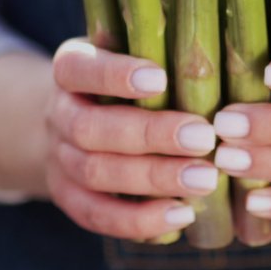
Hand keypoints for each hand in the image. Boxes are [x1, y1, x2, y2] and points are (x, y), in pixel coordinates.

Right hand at [44, 39, 220, 238]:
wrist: (75, 122)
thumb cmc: (125, 80)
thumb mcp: (131, 53)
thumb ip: (159, 49)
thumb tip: (212, 49)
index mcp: (69, 68)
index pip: (78, 68)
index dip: (113, 75)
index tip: (160, 79)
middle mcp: (58, 113)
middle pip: (91, 129)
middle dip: (150, 135)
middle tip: (205, 138)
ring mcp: (59, 158)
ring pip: (95, 173)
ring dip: (153, 179)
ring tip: (205, 179)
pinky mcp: (68, 197)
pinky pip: (95, 215)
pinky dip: (137, 220)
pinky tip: (181, 215)